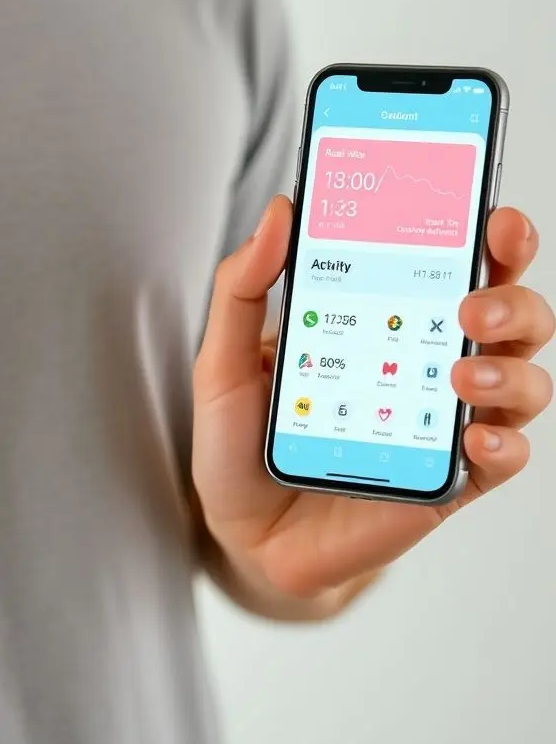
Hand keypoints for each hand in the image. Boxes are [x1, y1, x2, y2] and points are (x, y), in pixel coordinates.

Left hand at [192, 197, 553, 607]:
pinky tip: (475, 437)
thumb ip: (242, 287)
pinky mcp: (447, 481)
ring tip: (461, 374)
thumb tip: (279, 211)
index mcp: (379, 319)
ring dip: (510, 369)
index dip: (483, 232)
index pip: (448, 262)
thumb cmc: (241, 440)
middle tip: (473, 301)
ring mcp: (441, 422)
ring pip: (521, 379)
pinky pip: (502, 456)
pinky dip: (503, 442)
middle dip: (510, 293)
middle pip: (506, 314)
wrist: (241, 533)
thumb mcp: (223, 360)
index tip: (487, 209)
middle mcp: (423, 362)